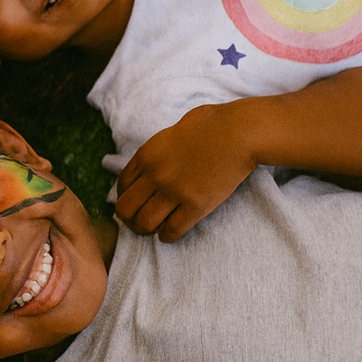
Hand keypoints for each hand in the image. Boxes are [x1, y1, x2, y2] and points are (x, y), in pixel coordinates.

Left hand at [114, 103, 255, 241]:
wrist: (239, 132)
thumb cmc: (210, 125)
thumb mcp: (170, 133)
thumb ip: (156, 152)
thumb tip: (150, 165)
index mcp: (146, 155)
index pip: (121, 186)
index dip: (124, 198)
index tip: (133, 203)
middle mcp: (155, 175)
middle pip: (126, 208)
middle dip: (129, 219)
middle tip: (138, 222)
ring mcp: (175, 191)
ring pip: (145, 223)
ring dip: (146, 230)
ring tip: (154, 229)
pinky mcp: (196, 205)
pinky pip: (172, 230)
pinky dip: (167, 236)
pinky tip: (169, 234)